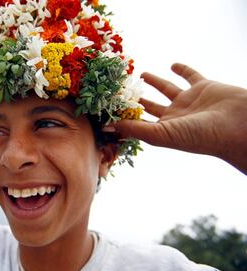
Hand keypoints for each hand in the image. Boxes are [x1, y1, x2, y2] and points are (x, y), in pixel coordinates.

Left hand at [106, 63, 246, 172]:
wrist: (237, 125)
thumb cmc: (199, 135)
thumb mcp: (161, 133)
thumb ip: (134, 128)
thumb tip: (106, 127)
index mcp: (164, 129)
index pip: (139, 121)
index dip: (124, 115)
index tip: (108, 107)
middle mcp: (175, 115)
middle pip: (150, 105)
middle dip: (137, 98)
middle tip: (122, 89)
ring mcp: (189, 100)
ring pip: (167, 88)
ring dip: (155, 81)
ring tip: (140, 73)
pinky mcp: (203, 86)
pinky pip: (190, 75)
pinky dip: (181, 69)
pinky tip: (172, 64)